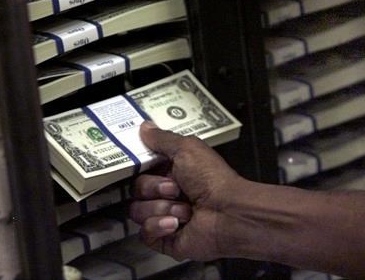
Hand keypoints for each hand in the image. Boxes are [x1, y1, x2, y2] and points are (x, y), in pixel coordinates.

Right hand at [129, 121, 242, 260]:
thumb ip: (162, 138)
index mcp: (172, 170)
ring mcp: (165, 215)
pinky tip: (176, 223)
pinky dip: (159, 226)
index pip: (140, 167)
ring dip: (160, 208)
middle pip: (135, 189)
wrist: (229, 214)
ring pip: (137, 211)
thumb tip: (146, 128)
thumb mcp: (187, 148)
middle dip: (153, 188)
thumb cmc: (214, 181)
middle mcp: (168, 193)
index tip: (142, 164)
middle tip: (175, 188)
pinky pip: (144, 232)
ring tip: (184, 208)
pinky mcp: (165, 237)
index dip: (139, 167)